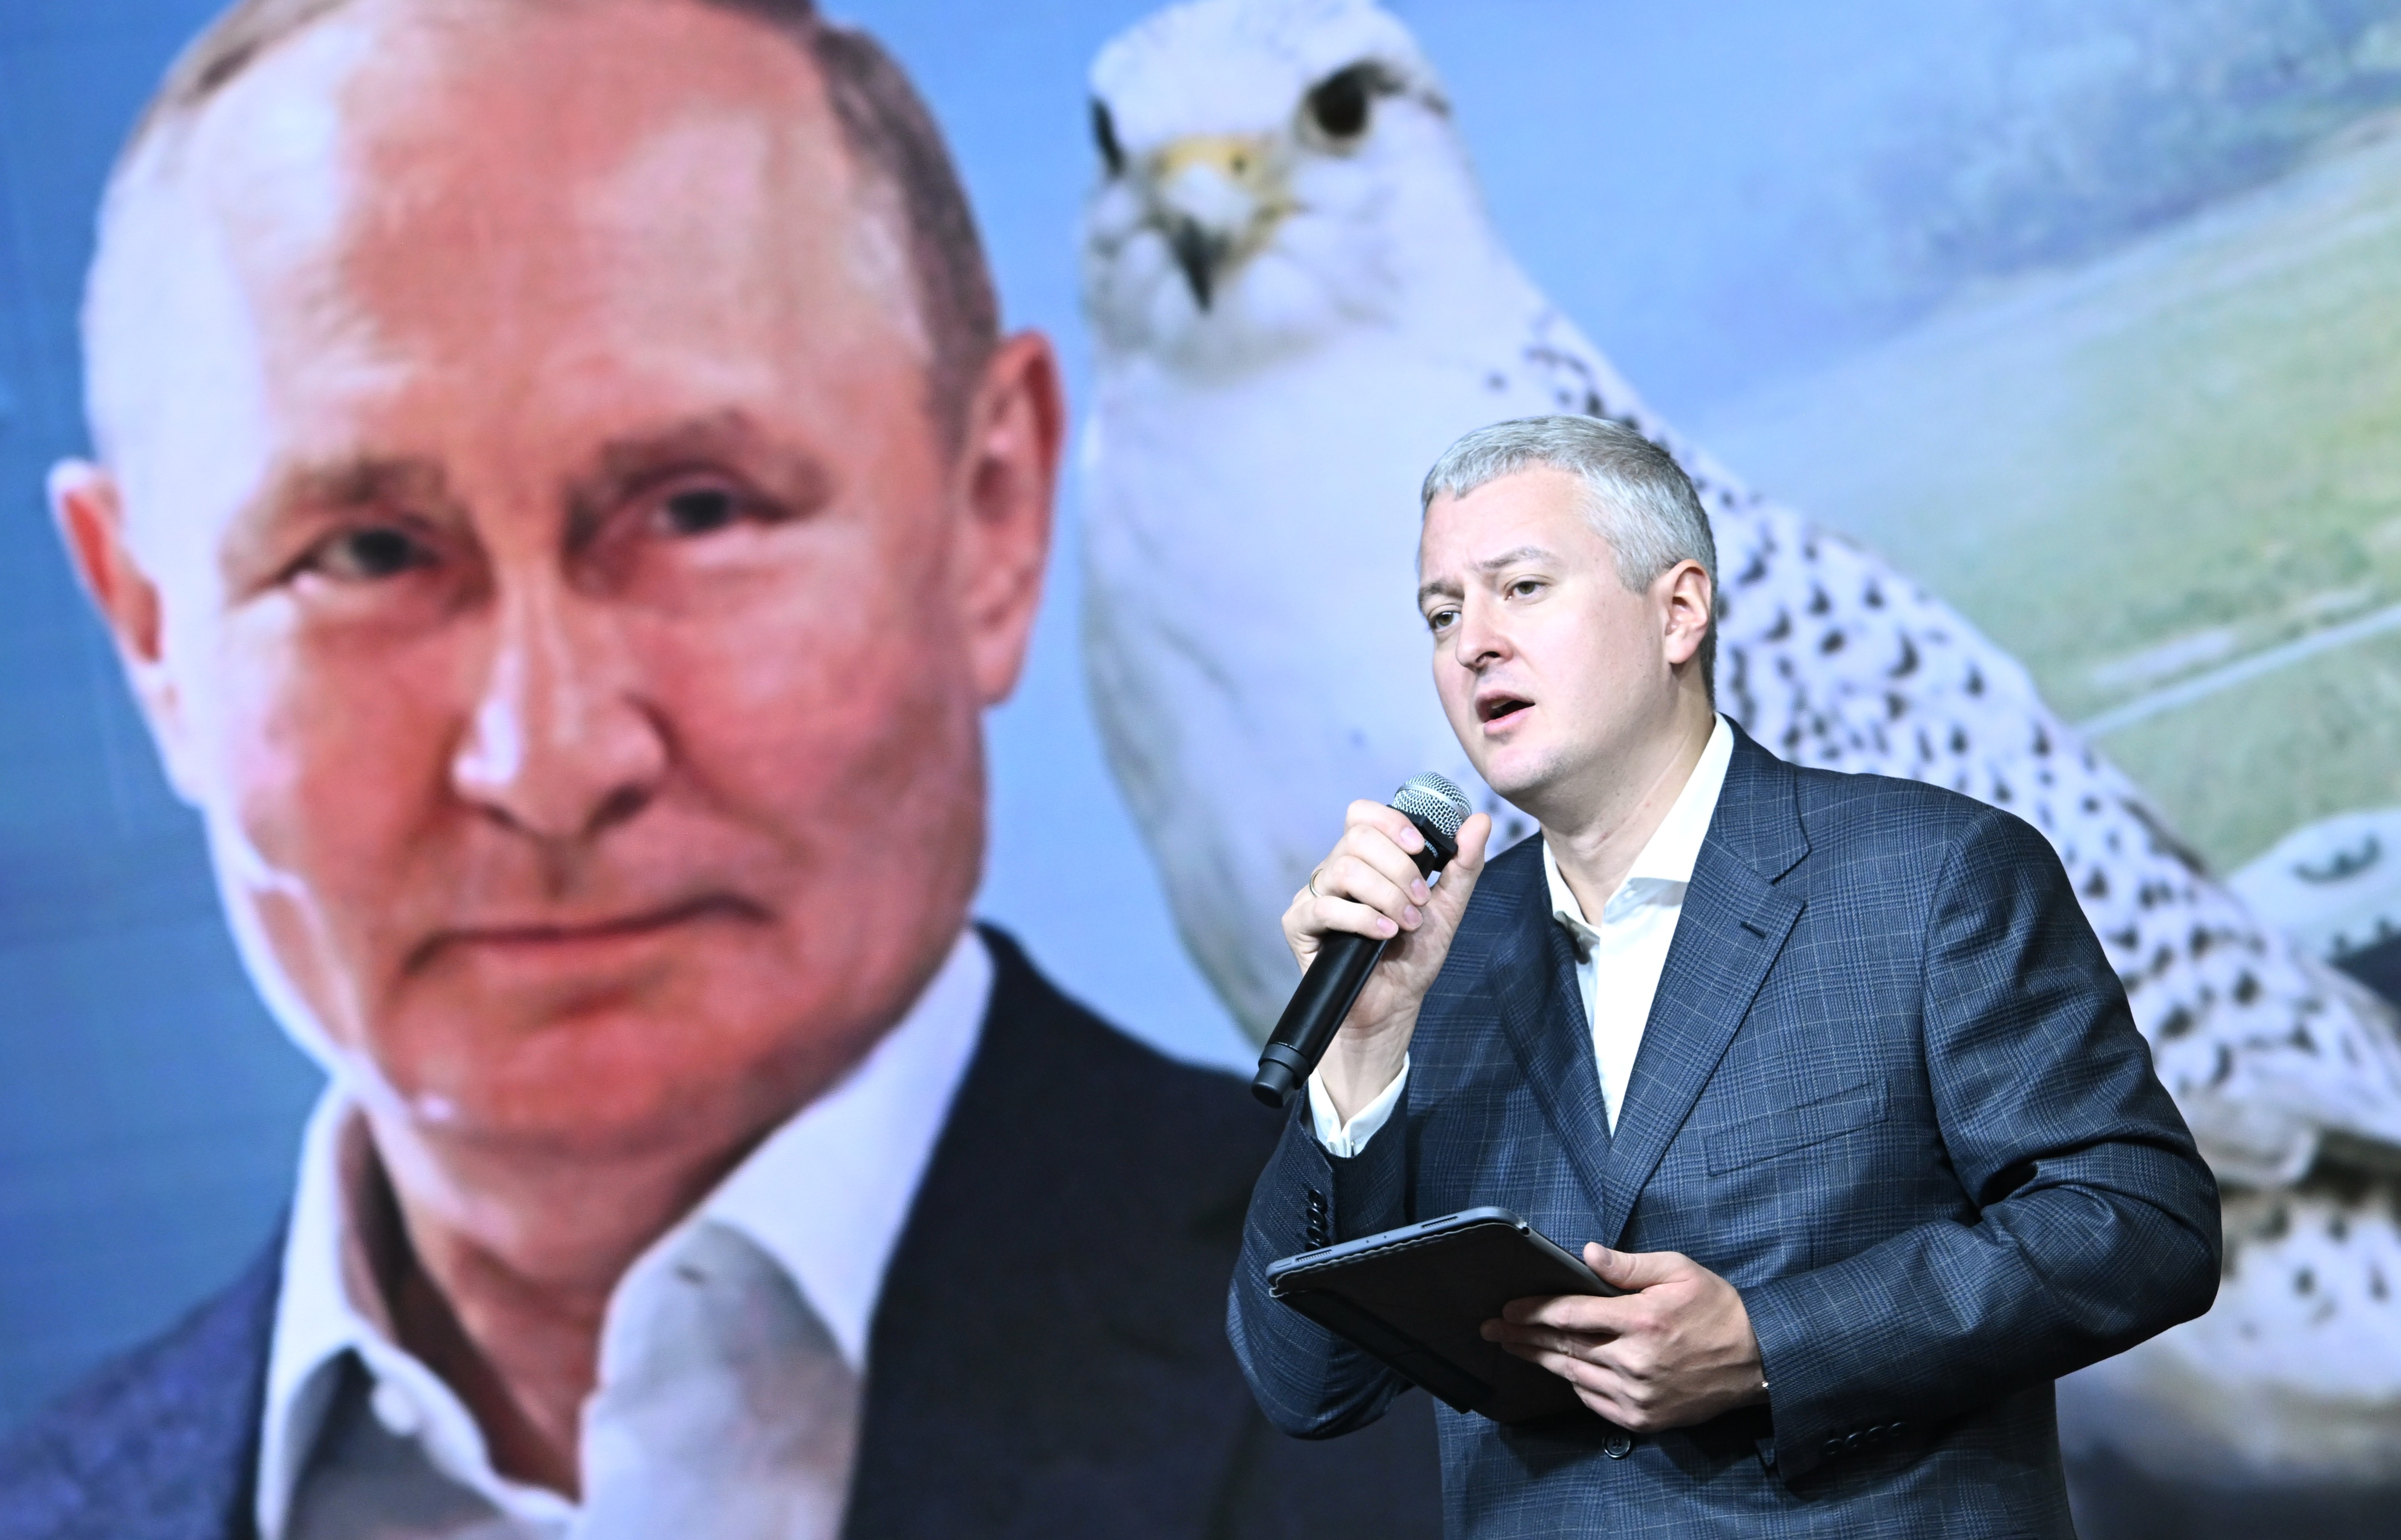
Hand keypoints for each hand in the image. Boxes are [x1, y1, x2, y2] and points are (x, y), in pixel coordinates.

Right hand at [1284, 805, 1490, 1119]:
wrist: (1392, 1007)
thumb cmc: (1413, 957)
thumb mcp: (1447, 908)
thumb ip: (1463, 864)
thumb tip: (1480, 819)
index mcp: (1365, 859)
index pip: (1363, 814)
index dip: (1391, 822)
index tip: (1421, 848)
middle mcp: (1334, 871)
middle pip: (1357, 838)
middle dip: (1399, 868)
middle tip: (1420, 901)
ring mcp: (1314, 896)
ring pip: (1344, 869)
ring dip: (1386, 895)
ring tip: (1407, 923)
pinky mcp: (1299, 924)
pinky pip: (1326, 907)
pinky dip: (1362, 918)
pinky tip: (1385, 932)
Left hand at [1479, 1243, 1766, 1432]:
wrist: (1759, 1360)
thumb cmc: (1718, 1310)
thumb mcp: (1679, 1271)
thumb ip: (1628, 1265)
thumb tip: (1586, 1253)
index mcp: (1642, 1320)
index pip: (1571, 1315)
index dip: (1535, 1311)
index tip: (1508, 1309)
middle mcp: (1635, 1361)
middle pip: (1564, 1347)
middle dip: (1523, 1336)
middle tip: (1492, 1330)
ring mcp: (1638, 1395)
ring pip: (1574, 1375)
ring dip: (1540, 1360)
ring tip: (1513, 1348)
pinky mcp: (1644, 1418)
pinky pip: (1594, 1402)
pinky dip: (1574, 1384)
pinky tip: (1559, 1371)